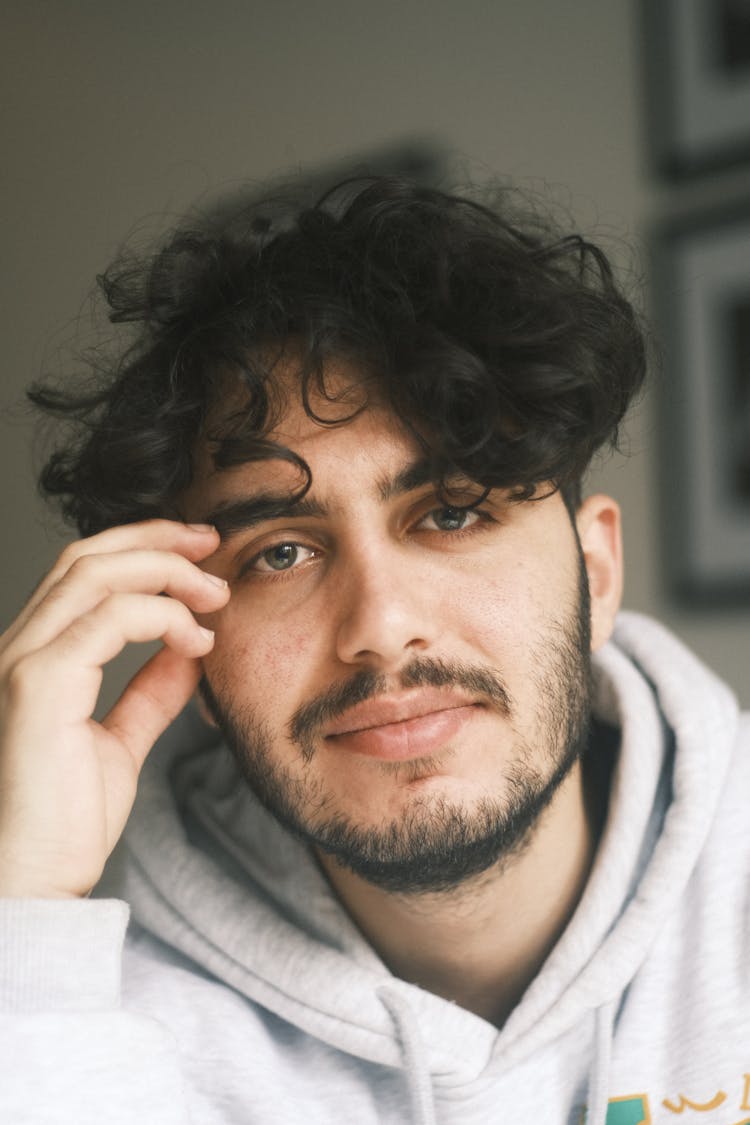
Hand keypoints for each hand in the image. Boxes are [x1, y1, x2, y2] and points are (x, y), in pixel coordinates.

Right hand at [0, 520, 229, 898]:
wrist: (33, 882)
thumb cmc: (64, 823)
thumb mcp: (119, 741)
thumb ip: (149, 693)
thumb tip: (187, 651)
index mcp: (35, 658)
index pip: (83, 573)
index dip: (142, 550)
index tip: (199, 555)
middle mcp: (18, 648)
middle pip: (86, 557)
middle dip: (155, 540)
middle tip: (212, 544)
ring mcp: (22, 662)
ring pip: (95, 575)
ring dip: (165, 571)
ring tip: (215, 592)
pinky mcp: (38, 686)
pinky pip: (107, 620)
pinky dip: (161, 616)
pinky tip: (196, 640)